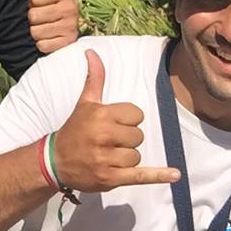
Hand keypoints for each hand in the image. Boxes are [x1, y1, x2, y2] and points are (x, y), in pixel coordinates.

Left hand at [27, 0, 79, 53]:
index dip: (31, 3)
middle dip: (33, 20)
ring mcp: (72, 27)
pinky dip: (42, 45)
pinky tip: (49, 40)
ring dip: (36, 33)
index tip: (39, 5)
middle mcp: (72, 9)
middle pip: (33, 16)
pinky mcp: (69, 44)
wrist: (60, 36)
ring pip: (36, 32)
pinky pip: (43, 45)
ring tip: (45, 30)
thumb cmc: (47, 10)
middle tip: (41, 20)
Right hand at [52, 50, 179, 192]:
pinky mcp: (110, 178)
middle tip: (109, 141)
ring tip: (109, 156)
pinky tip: (175, 174)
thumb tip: (92, 52)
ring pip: (137, 155)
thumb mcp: (85, 103)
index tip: (113, 124)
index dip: (128, 120)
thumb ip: (95, 78)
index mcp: (101, 115)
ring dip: (127, 157)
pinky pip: (140, 176)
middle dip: (128, 139)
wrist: (56, 161)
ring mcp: (107, 159)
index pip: (136, 115)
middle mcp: (104, 136)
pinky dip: (158, 175)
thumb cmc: (74, 130)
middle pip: (138, 136)